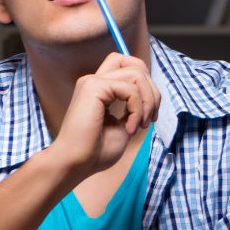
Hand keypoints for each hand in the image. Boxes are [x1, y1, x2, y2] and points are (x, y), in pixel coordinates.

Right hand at [49, 53, 160, 178]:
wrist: (76, 164)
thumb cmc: (96, 152)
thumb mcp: (123, 126)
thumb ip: (134, 108)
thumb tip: (151, 98)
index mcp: (101, 89)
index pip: (129, 67)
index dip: (148, 87)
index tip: (150, 116)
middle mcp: (95, 81)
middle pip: (136, 65)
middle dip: (153, 91)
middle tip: (150, 119)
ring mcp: (93, 82)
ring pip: (137, 73)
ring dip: (148, 101)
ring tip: (141, 125)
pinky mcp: (94, 87)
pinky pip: (130, 89)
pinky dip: (137, 109)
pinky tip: (129, 128)